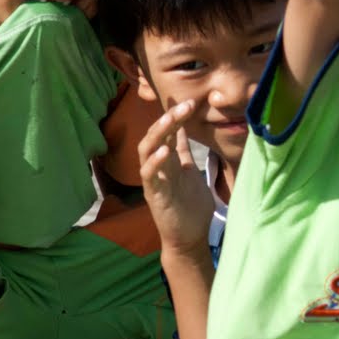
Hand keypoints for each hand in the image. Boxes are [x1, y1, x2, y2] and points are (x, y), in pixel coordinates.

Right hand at [138, 100, 214, 255]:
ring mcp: (154, 179)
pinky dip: (155, 161)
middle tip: (184, 105)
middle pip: (156, 136)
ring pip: (147, 150)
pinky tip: (165, 150)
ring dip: (157, 133)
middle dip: (168, 118)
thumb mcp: (190, 171)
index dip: (176, 115)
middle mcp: (158, 166)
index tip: (191, 101)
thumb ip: (184, 151)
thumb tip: (183, 128)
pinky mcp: (154, 195)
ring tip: (170, 119)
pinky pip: (149, 175)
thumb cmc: (190, 205)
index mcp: (168, 160)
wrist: (189, 237)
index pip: (168, 131)